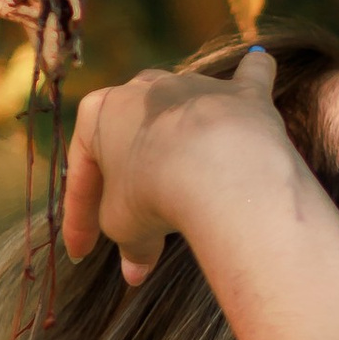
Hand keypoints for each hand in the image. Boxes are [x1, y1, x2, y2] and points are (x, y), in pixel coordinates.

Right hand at [62, 44, 289, 284]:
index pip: (83, 176)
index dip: (79, 220)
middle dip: (127, 177)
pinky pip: (249, 77)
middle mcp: (143, 88)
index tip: (83, 252)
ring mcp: (194, 84)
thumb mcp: (127, 227)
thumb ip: (129, 244)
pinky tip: (258, 68)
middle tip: (129, 214)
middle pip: (130, 138)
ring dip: (177, 143)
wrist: (216, 166)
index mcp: (98, 113)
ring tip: (184, 179)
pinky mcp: (242, 94)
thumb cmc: (156, 193)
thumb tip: (135, 272)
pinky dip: (252, 77)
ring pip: (180, 109)